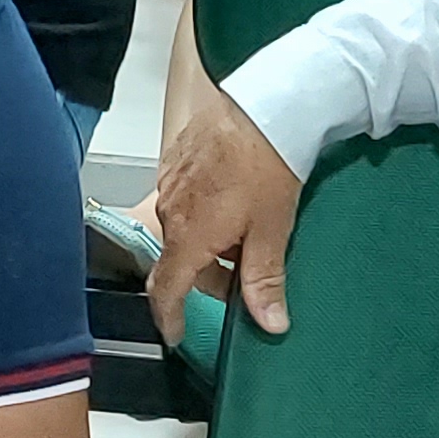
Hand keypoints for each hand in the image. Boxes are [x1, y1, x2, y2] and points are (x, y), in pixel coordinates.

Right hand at [146, 64, 304, 342]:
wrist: (264, 104)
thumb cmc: (268, 163)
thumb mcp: (272, 230)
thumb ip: (264, 281)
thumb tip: (269, 323)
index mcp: (188, 237)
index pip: (166, 290)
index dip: (169, 317)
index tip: (174, 333)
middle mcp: (169, 212)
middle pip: (181, 261)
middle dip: (210, 274)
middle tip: (246, 274)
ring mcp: (169, 183)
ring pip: (184, 229)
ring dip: (208, 241)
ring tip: (247, 229)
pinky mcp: (175, 159)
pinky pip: (184, 199)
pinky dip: (204, 212)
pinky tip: (235, 198)